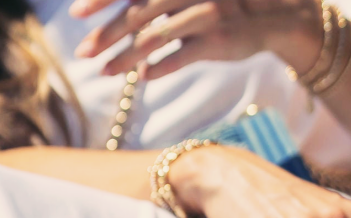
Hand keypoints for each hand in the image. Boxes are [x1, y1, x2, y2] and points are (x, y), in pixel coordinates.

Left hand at [70, 0, 323, 79]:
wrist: (275, 12)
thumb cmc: (221, 2)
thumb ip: (153, 1)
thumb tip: (113, 18)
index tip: (75, 13)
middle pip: (139, 12)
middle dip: (107, 33)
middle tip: (83, 52)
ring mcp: (206, 13)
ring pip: (156, 37)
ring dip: (125, 57)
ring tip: (104, 71)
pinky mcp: (218, 39)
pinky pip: (181, 56)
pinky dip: (158, 67)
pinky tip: (142, 76)